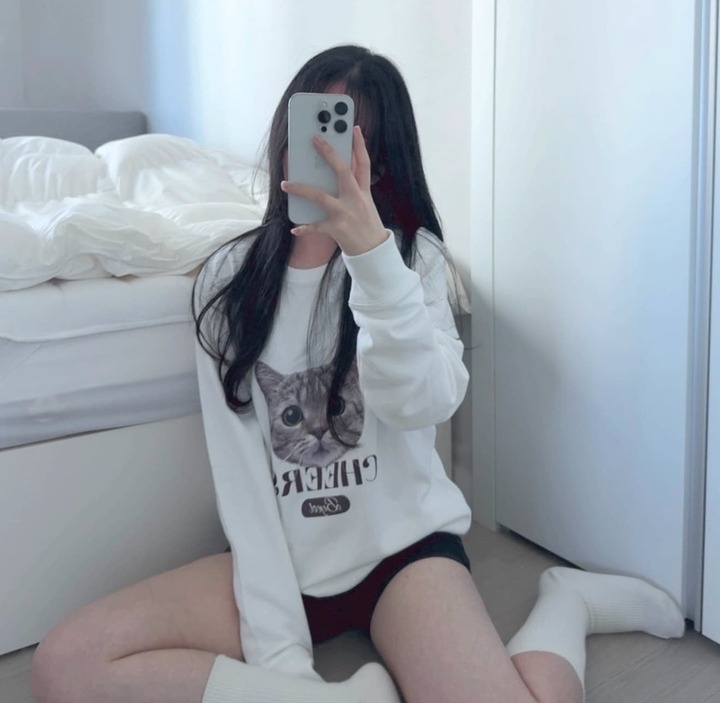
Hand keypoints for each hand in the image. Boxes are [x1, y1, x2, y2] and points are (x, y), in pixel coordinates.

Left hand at [280, 126, 389, 255]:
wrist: (373, 252)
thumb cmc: (367, 226)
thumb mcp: (366, 204)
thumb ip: (354, 188)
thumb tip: (338, 173)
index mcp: (363, 192)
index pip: (364, 164)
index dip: (360, 145)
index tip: (355, 128)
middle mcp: (355, 199)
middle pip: (342, 171)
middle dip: (328, 153)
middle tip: (314, 139)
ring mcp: (345, 213)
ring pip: (320, 196)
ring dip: (300, 189)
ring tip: (285, 184)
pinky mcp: (336, 228)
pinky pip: (316, 226)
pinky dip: (304, 228)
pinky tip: (294, 228)